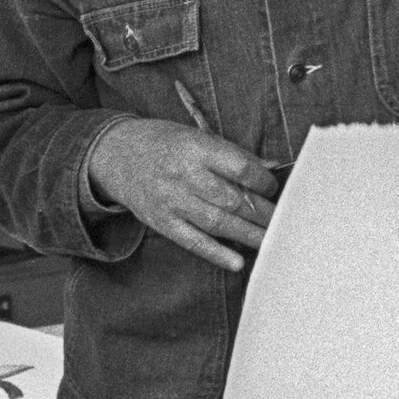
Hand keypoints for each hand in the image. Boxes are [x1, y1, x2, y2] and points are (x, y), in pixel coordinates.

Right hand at [87, 119, 279, 273]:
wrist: (114, 154)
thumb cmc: (163, 142)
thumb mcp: (196, 136)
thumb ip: (232, 155)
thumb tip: (269, 169)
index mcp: (195, 147)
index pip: (240, 168)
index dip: (263, 181)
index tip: (274, 188)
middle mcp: (184, 175)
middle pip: (233, 200)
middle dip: (263, 213)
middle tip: (284, 221)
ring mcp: (171, 201)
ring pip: (218, 223)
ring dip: (249, 235)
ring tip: (272, 241)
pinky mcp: (162, 222)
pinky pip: (193, 241)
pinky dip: (217, 253)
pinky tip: (238, 262)